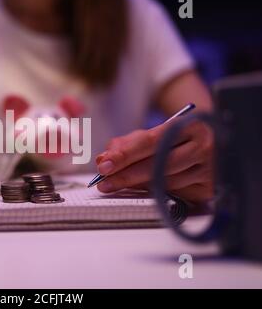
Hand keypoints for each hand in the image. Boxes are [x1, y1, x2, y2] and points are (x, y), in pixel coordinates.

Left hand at [95, 120, 213, 203]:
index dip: (125, 155)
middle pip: (158, 165)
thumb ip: (128, 143)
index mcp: (190, 126)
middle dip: (126, 176)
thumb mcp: (156, 133)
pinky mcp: (209, 189)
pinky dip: (155, 193)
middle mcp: (204, 146)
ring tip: (119, 184)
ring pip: (164, 183)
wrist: (217, 145)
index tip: (104, 165)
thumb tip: (104, 159)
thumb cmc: (178, 139)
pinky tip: (144, 189)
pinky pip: (174, 195)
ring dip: (138, 186)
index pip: (150, 142)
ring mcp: (210, 170)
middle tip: (104, 183)